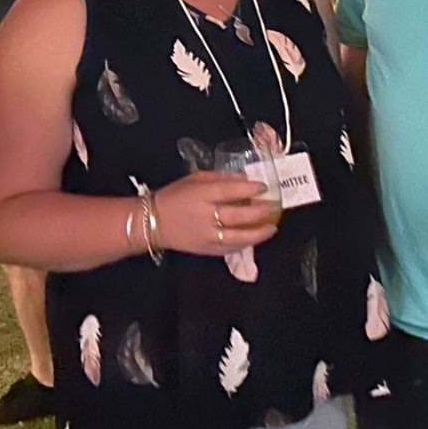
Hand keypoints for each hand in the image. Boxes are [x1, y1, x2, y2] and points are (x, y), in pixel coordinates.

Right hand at [152, 170, 279, 255]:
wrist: (152, 221)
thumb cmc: (175, 196)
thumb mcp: (196, 179)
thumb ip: (222, 178)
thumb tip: (246, 179)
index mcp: (201, 195)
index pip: (229, 191)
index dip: (250, 188)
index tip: (264, 187)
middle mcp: (205, 217)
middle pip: (238, 216)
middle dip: (260, 212)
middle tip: (275, 207)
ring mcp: (206, 236)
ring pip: (238, 238)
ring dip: (258, 233)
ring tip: (272, 227)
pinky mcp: (206, 250)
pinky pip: (230, 249)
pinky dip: (245, 244)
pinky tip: (255, 239)